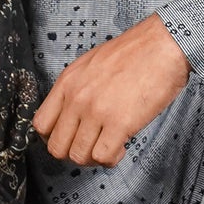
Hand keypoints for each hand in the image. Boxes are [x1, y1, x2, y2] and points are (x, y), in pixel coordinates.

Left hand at [32, 13, 189, 166]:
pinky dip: (111, 159)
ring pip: (78, 156)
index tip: (70, 138)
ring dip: (94, 158)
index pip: (41, 125)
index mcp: (67, 83)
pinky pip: (102, 157)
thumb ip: (76, 89)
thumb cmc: (135, 53)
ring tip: (109, 145)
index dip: (54, 138)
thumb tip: (72, 116)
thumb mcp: (91, 65)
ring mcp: (96, 111)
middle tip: (91, 146)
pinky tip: (121, 146)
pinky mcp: (119, 123)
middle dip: (74, 153)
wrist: (163, 44)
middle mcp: (76, 98)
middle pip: (57, 147)